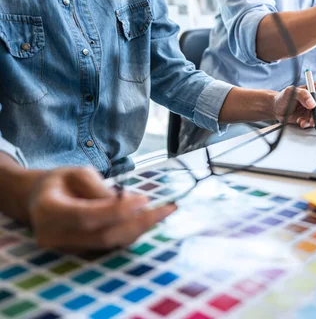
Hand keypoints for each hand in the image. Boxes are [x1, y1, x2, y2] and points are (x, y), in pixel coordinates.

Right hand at [27, 167, 175, 250]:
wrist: (37, 200)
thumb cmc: (60, 182)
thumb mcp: (78, 173)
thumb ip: (99, 188)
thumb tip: (128, 203)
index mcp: (49, 211)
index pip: (87, 217)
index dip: (117, 211)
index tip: (144, 198)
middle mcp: (55, 236)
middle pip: (104, 236)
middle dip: (139, 223)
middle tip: (167, 208)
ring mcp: (67, 249)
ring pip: (111, 244)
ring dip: (140, 228)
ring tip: (163, 211)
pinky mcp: (80, 253)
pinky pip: (110, 246)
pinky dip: (132, 232)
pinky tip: (148, 219)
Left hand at [273, 82, 315, 127]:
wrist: (277, 109)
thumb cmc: (284, 97)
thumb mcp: (290, 92)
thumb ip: (302, 94)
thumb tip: (312, 104)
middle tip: (310, 118)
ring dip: (314, 121)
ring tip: (302, 120)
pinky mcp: (314, 118)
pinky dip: (309, 124)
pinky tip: (301, 122)